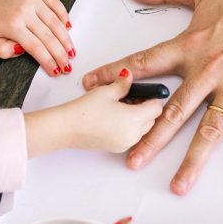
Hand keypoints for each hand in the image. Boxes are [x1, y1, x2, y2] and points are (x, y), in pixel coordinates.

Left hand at [0, 0, 73, 76]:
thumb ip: (4, 51)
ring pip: (55, 22)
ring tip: (71, 52)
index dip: (47, 60)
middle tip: (67, 66)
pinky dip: (64, 18)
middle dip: (60, 54)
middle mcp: (23, 10)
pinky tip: (68, 30)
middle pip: (47, 36)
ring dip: (65, 39)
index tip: (56, 71)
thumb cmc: (0, 27)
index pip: (34, 46)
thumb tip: (20, 49)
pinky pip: (57, 5)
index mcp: (11, 25)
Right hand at [25, 69, 163, 156]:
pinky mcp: (117, 148)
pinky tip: (114, 117)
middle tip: (130, 97)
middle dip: (145, 108)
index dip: (152, 97)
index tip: (144, 91)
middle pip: (151, 120)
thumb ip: (123, 83)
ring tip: (120, 106)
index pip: (156, 108)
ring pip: (142, 129)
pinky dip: (128, 127)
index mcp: (134, 119)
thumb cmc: (83, 111)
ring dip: (137, 118)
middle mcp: (133, 135)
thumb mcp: (107, 91)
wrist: (66, 128)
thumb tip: (129, 76)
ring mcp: (125, 143)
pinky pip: (131, 136)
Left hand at [81, 0, 222, 196]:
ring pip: (209, 131)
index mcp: (192, 47)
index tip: (93, 85)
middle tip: (131, 159)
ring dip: (193, 160)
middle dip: (148, 136)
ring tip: (179, 185)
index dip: (116, 74)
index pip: (145, 63)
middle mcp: (209, 72)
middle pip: (173, 110)